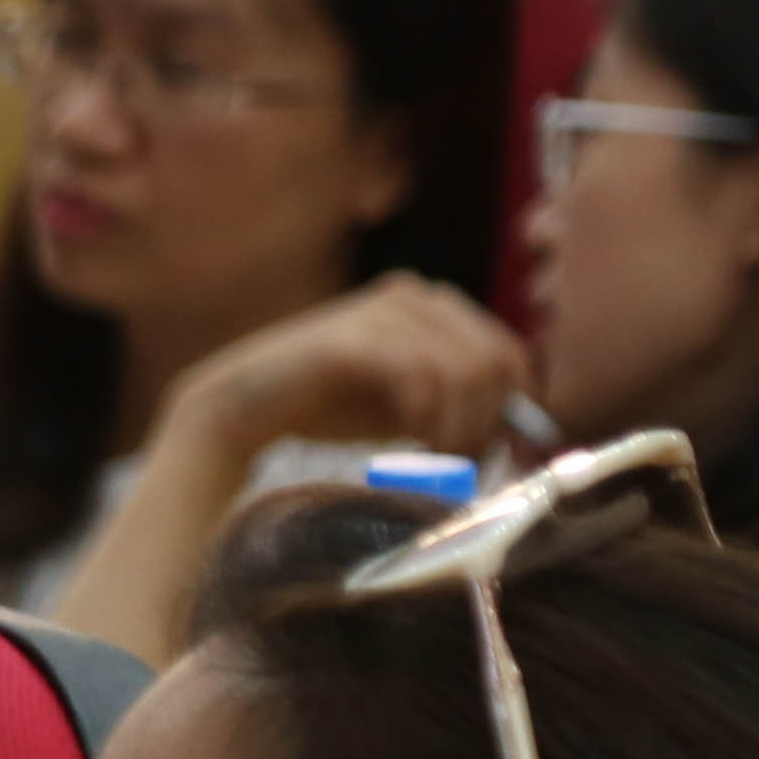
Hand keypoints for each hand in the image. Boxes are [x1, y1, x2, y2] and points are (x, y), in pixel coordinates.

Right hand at [165, 277, 535, 477]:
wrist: (243, 406)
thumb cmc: (325, 406)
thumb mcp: (407, 402)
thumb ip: (453, 400)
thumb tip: (510, 426)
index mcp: (431, 303)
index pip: (508, 351)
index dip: (515, 406)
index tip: (497, 451)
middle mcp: (413, 295)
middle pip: (495, 360)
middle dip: (490, 420)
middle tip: (466, 464)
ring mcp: (382, 311)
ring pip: (465, 371)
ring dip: (462, 426)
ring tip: (439, 460)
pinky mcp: (355, 338)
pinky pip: (422, 379)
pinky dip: (429, 420)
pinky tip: (414, 445)